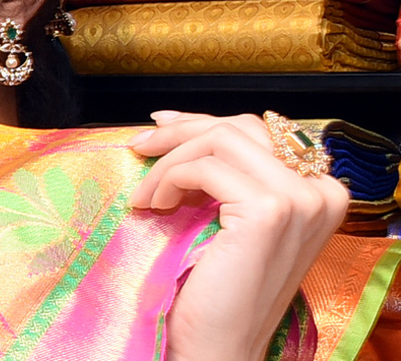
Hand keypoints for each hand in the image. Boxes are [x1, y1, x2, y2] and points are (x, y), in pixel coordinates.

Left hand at [128, 111, 348, 360]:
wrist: (218, 346)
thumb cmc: (217, 288)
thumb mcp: (227, 215)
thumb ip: (222, 172)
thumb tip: (170, 122)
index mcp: (318, 193)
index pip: (253, 131)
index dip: (199, 123)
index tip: (157, 126)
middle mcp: (320, 193)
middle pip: (238, 127)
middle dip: (180, 131)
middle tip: (138, 147)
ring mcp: (301, 200)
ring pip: (219, 139)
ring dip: (169, 161)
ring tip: (146, 194)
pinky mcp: (270, 210)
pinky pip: (205, 168)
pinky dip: (169, 179)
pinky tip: (154, 206)